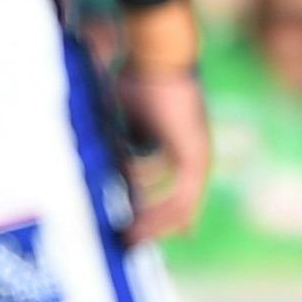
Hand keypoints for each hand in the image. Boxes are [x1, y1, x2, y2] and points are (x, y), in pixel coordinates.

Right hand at [118, 63, 210, 241]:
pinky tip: (136, 227)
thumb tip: (102, 170)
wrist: (156, 56)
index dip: (149, 212)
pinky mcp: (197, 161)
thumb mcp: (122, 122)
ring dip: (151, 226)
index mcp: (177, 146)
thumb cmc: (136, 78)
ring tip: (126, 240)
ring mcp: (199, 160)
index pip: (166, 191)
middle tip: (126, 244)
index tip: (127, 230)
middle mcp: (193, 157)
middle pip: (175, 206)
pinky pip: (181, 201)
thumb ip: (119, 147)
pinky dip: (158, 216)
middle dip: (150, 226)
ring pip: (179, 209)